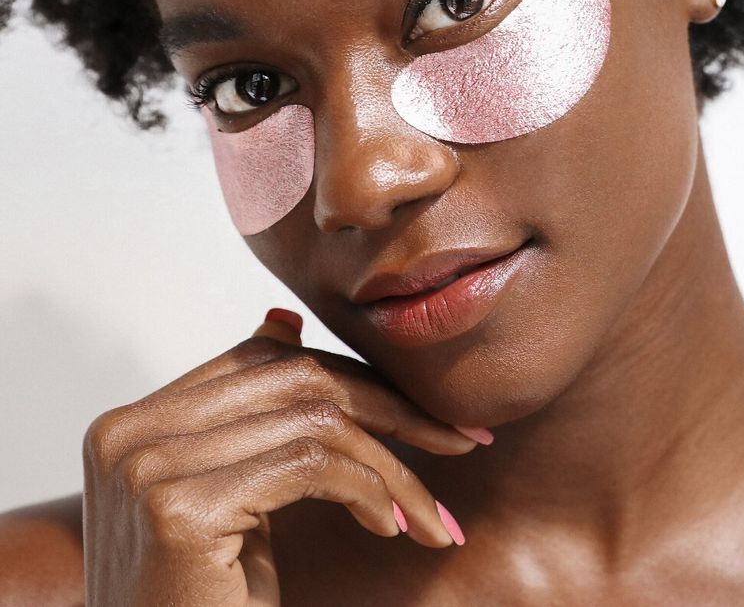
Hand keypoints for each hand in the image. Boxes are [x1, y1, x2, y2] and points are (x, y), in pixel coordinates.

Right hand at [82, 308, 482, 605]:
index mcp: (133, 421)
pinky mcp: (177, 508)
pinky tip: (392, 528)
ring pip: (314, 421)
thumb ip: (246, 414)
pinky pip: (310, 464)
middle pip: (295, 380)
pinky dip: (370, 490)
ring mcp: (145, 467)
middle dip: (391, 409)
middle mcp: (126, 433)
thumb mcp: (231, 495)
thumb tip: (284, 321)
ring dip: (393, 467)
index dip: (353, 378)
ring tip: (432, 514)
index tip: (424, 411)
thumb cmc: (207, 604)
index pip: (265, 361)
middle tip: (461, 439)